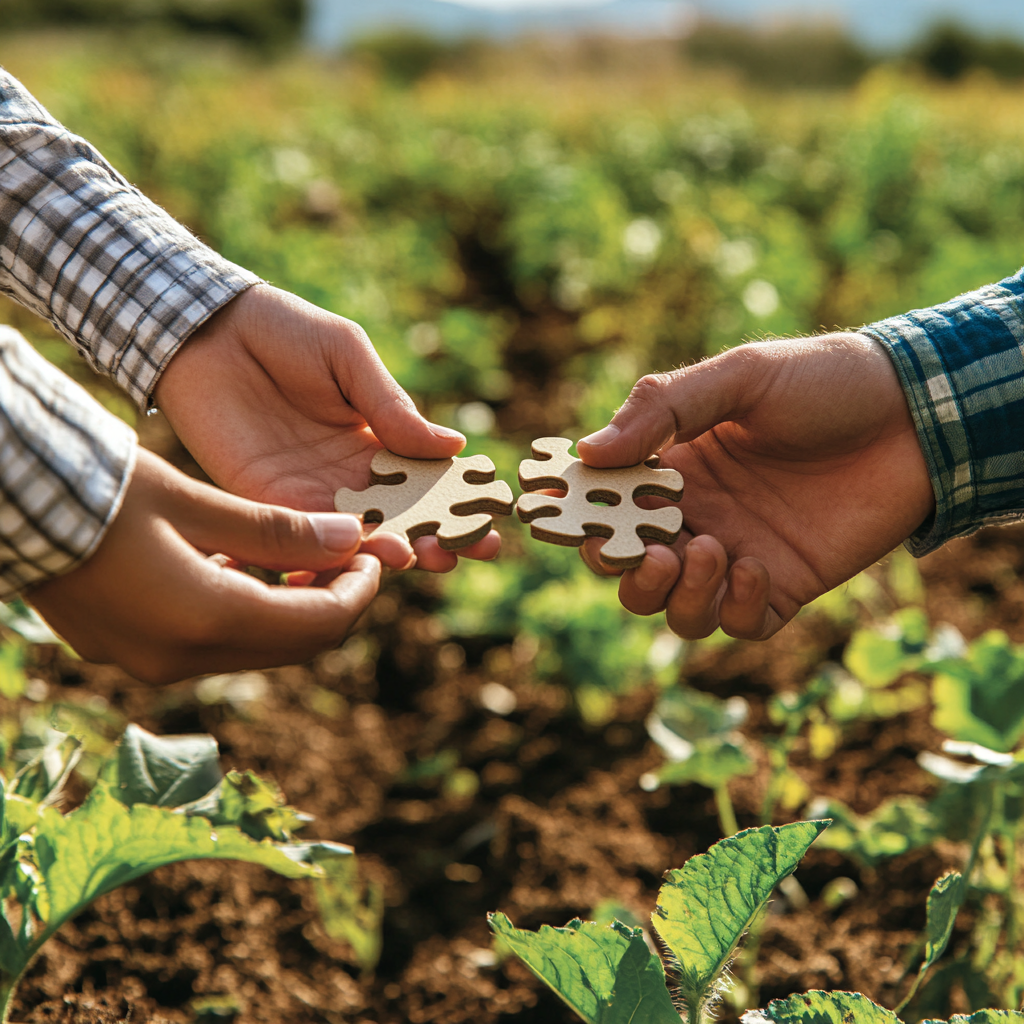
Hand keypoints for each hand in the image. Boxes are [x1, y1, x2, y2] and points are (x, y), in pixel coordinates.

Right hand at [28, 449, 387, 684]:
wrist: (9, 501)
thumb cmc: (100, 489)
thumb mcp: (198, 500)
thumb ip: (280, 529)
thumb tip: (352, 538)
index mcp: (204, 620)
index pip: (317, 625)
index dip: (358, 592)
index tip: (371, 555)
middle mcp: (179, 659)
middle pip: (291, 646)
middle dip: (329, 602)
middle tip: (346, 555)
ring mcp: (150, 663)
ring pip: (254, 648)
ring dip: (289, 609)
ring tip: (302, 555)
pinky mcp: (130, 653)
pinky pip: (212, 645)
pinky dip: (245, 613)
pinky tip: (246, 568)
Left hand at [152, 284, 500, 571]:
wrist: (205, 328)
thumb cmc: (283, 330)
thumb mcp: (349, 357)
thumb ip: (392, 406)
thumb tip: (453, 446)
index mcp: (373, 437)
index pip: (425, 478)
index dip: (460, 498)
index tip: (495, 514)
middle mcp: (346, 474)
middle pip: (403, 516)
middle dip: (441, 534)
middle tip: (479, 549)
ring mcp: (308, 491)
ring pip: (362, 533)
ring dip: (398, 547)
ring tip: (431, 558)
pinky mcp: (267, 500)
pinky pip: (309, 533)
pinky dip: (341, 548)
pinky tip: (373, 556)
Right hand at [575, 333, 934, 640]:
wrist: (916, 413)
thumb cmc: (822, 382)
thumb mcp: (738, 376)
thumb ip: (662, 409)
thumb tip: (587, 453)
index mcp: (672, 467)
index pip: (605, 506)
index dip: (577, 517)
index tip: (559, 517)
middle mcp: (696, 517)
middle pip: (628, 570)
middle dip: (623, 569)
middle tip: (644, 548)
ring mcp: (738, 556)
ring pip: (674, 608)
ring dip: (674, 594)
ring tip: (706, 552)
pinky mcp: (784, 586)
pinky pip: (739, 624)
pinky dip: (735, 608)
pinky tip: (755, 566)